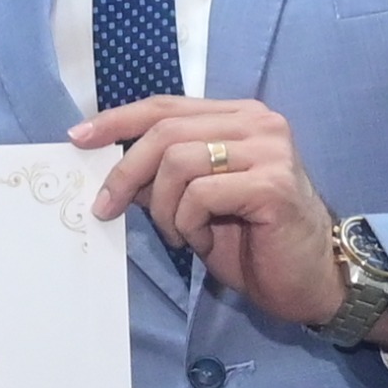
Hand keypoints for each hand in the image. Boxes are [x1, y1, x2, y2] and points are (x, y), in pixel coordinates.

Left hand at [74, 96, 344, 326]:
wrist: (311, 281)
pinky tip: (203, 242)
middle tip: (107, 208)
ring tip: (179, 235)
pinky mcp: (273, 183)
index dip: (117, 120)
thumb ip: (162, 177)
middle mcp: (258, 123)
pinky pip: (201, 195)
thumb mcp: (195, 204)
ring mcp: (270, 150)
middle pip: (165, 132)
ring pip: (178, 162)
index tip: (77, 138)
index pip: (166, 106)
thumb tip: (109, 165)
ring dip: (164, 209)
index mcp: (239, 117)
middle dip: (125, 173)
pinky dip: (187, 224)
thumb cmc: (254, 243)